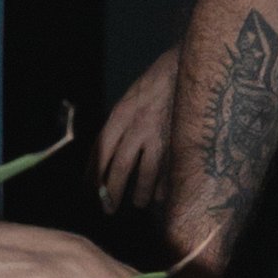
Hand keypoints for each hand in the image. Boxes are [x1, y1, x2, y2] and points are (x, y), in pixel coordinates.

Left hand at [95, 49, 179, 216]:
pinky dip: (164, 187)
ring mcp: (161, 136)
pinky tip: (161, 194)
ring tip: (139, 202)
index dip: (93, 173)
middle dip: (112, 193)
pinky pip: (169, 173)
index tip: (89, 189)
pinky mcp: (180, 142)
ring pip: (146, 176)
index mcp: (122, 114)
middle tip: (109, 209)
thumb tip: (106, 159)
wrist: (188, 68)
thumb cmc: (156, 84)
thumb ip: (119, 126)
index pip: (101, 151)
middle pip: (120, 168)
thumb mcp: (130, 99)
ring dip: (141, 195)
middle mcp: (139, 126)